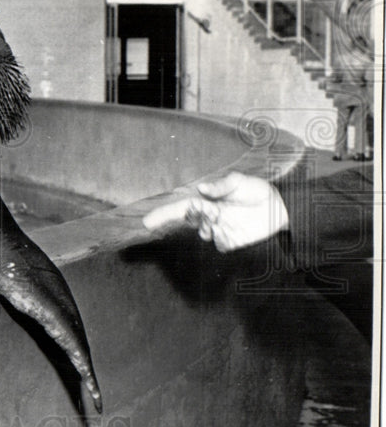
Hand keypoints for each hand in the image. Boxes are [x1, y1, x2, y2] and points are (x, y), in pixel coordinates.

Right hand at [142, 171, 289, 252]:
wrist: (280, 208)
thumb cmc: (257, 190)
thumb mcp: (240, 181)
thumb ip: (220, 185)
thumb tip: (201, 188)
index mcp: (206, 200)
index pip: (179, 207)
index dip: (162, 214)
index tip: (146, 222)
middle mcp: (208, 216)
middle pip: (189, 221)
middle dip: (194, 219)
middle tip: (212, 213)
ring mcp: (218, 230)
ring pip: (203, 234)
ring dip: (209, 229)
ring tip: (226, 219)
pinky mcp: (230, 242)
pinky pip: (219, 244)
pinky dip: (223, 238)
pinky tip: (236, 230)